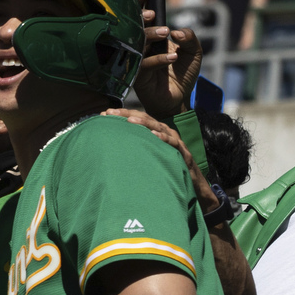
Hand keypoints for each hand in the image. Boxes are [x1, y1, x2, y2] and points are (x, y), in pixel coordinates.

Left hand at [103, 107, 217, 209]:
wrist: (190, 181)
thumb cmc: (165, 168)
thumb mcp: (147, 156)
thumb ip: (135, 149)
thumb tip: (111, 149)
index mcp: (155, 132)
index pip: (137, 119)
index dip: (122, 115)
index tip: (104, 114)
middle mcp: (164, 132)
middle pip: (145, 119)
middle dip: (128, 115)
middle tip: (111, 113)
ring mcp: (174, 140)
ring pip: (158, 127)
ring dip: (144, 123)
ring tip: (130, 121)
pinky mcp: (182, 151)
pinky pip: (172, 143)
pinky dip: (163, 138)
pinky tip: (153, 135)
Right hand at [133, 5, 202, 119]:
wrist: (179, 99)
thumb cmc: (183, 74)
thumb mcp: (194, 52)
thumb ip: (189, 38)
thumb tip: (176, 32)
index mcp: (153, 41)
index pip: (144, 21)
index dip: (142, 7)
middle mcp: (143, 50)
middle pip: (136, 31)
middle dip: (143, 21)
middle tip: (153, 16)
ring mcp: (138, 64)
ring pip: (137, 46)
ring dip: (150, 36)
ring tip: (166, 33)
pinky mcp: (138, 78)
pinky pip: (144, 65)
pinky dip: (158, 59)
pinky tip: (172, 57)